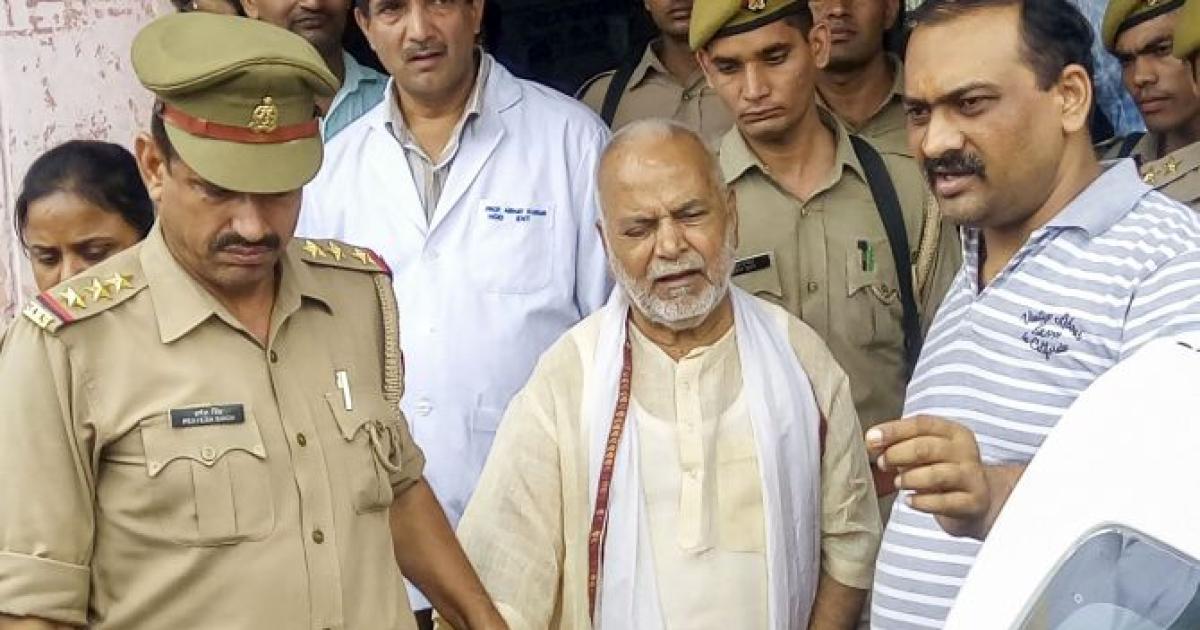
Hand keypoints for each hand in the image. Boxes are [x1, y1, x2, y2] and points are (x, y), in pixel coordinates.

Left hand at [866, 415, 990, 538]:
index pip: (921, 424)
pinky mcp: (973, 502)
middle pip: (927, 448)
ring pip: (937, 475)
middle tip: (882, 464)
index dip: (893, 430)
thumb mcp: (923, 453)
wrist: (976, 502)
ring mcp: (972, 477)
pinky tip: (910, 501)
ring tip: (898, 483)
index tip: (871, 439)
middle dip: (897, 454)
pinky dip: (922, 502)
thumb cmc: (940, 472)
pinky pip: (944, 502)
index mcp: (953, 432)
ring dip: (910, 478)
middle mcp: (965, 451)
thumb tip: (871, 441)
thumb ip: (899, 445)